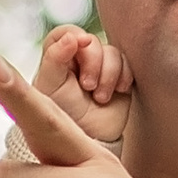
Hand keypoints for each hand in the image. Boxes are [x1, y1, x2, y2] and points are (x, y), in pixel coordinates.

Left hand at [29, 20, 132, 148]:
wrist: (89, 144)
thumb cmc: (62, 118)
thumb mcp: (50, 88)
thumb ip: (54, 59)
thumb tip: (72, 36)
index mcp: (56, 60)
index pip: (65, 33)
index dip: (74, 35)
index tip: (79, 44)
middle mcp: (78, 61)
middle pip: (91, 41)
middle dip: (93, 62)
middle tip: (88, 86)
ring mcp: (100, 69)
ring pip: (111, 51)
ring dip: (108, 73)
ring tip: (100, 98)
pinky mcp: (119, 78)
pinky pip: (127, 63)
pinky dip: (123, 76)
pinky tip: (118, 92)